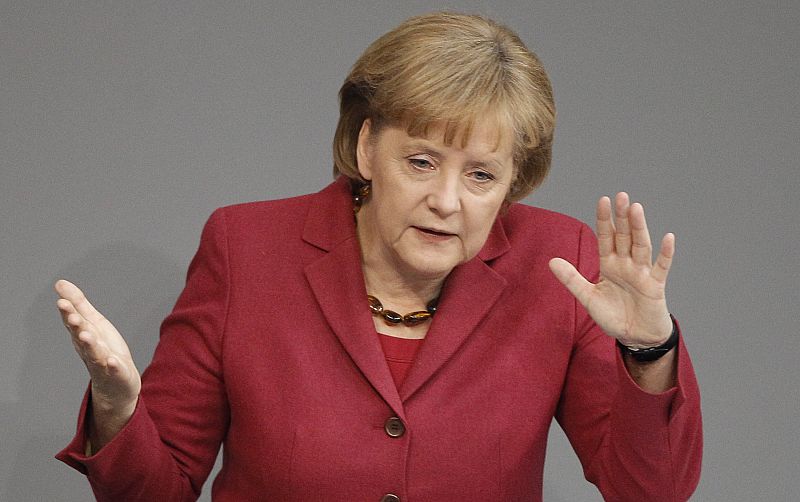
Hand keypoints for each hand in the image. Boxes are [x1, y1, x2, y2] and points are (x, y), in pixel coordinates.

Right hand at [55, 280, 140, 432]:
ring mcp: (102, 363)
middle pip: (81, 336)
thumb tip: (59, 283)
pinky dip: (112, 366)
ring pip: (95, 353)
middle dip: (76, 327)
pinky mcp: (117, 374)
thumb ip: (78, 304)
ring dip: (90, 345)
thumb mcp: (93, 323)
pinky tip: (112, 360)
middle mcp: (89, 349)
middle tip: (72, 317)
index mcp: (83, 335)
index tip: (62, 301)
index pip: (74, 322)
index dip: (68, 313)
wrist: (116, 384)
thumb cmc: (103, 350)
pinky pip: (114, 370)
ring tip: (87, 336)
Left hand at [549, 193, 673, 346]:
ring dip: (639, 228)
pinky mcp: (655, 286)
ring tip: (636, 208)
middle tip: (621, 195)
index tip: (603, 200)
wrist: (634, 338)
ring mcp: (642, 273)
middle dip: (622, 217)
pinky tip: (668, 237)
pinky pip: (661, 267)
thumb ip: (571, 279)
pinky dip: (665, 253)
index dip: (605, 220)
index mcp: (609, 265)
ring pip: (641, 246)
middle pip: (624, 236)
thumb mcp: (587, 298)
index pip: (606, 237)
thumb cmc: (613, 316)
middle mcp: (626, 264)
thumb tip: (551, 261)